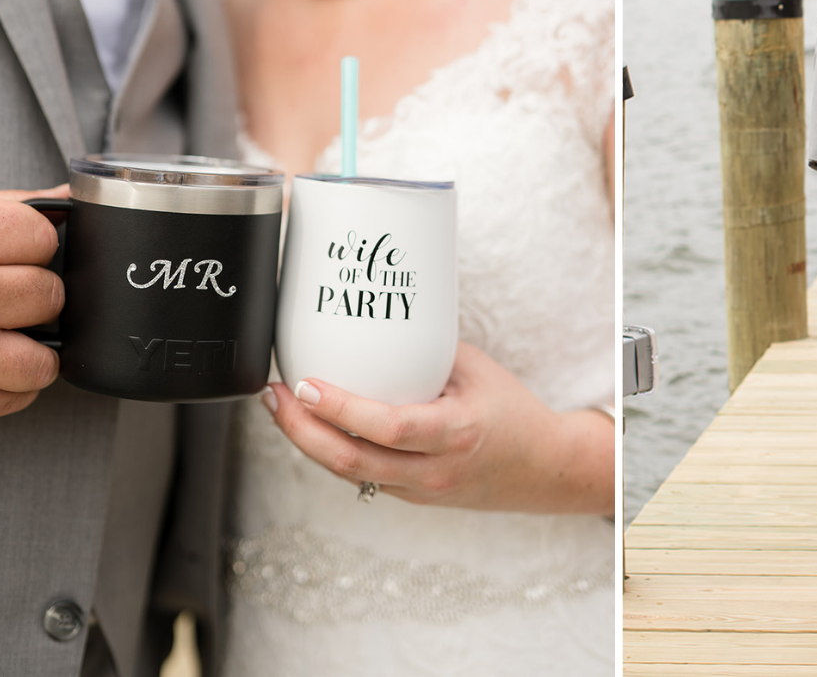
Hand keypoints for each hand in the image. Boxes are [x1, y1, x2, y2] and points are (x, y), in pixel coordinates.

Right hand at [0, 189, 65, 422]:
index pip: (45, 238)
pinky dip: (9, 388)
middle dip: (30, 297)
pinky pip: (16, 398)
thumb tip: (69, 203)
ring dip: (29, 350)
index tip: (12, 255)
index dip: (32, 247)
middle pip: (51, 295)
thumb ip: (2, 208)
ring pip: (45, 357)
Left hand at [263, 341, 613, 514]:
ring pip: (347, 473)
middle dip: (300, 430)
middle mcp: (433, 471)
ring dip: (307, 442)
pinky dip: (332, 450)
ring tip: (281, 408)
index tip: (306, 384)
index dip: (341, 410)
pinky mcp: (410, 497)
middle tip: (275, 396)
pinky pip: (361, 475)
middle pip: (351, 461)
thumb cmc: (512, 411)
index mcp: (455, 434)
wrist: (541, 468)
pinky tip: (313, 426)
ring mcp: (419, 491)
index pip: (388, 428)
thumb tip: (374, 320)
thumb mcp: (476, 370)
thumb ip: (426, 352)